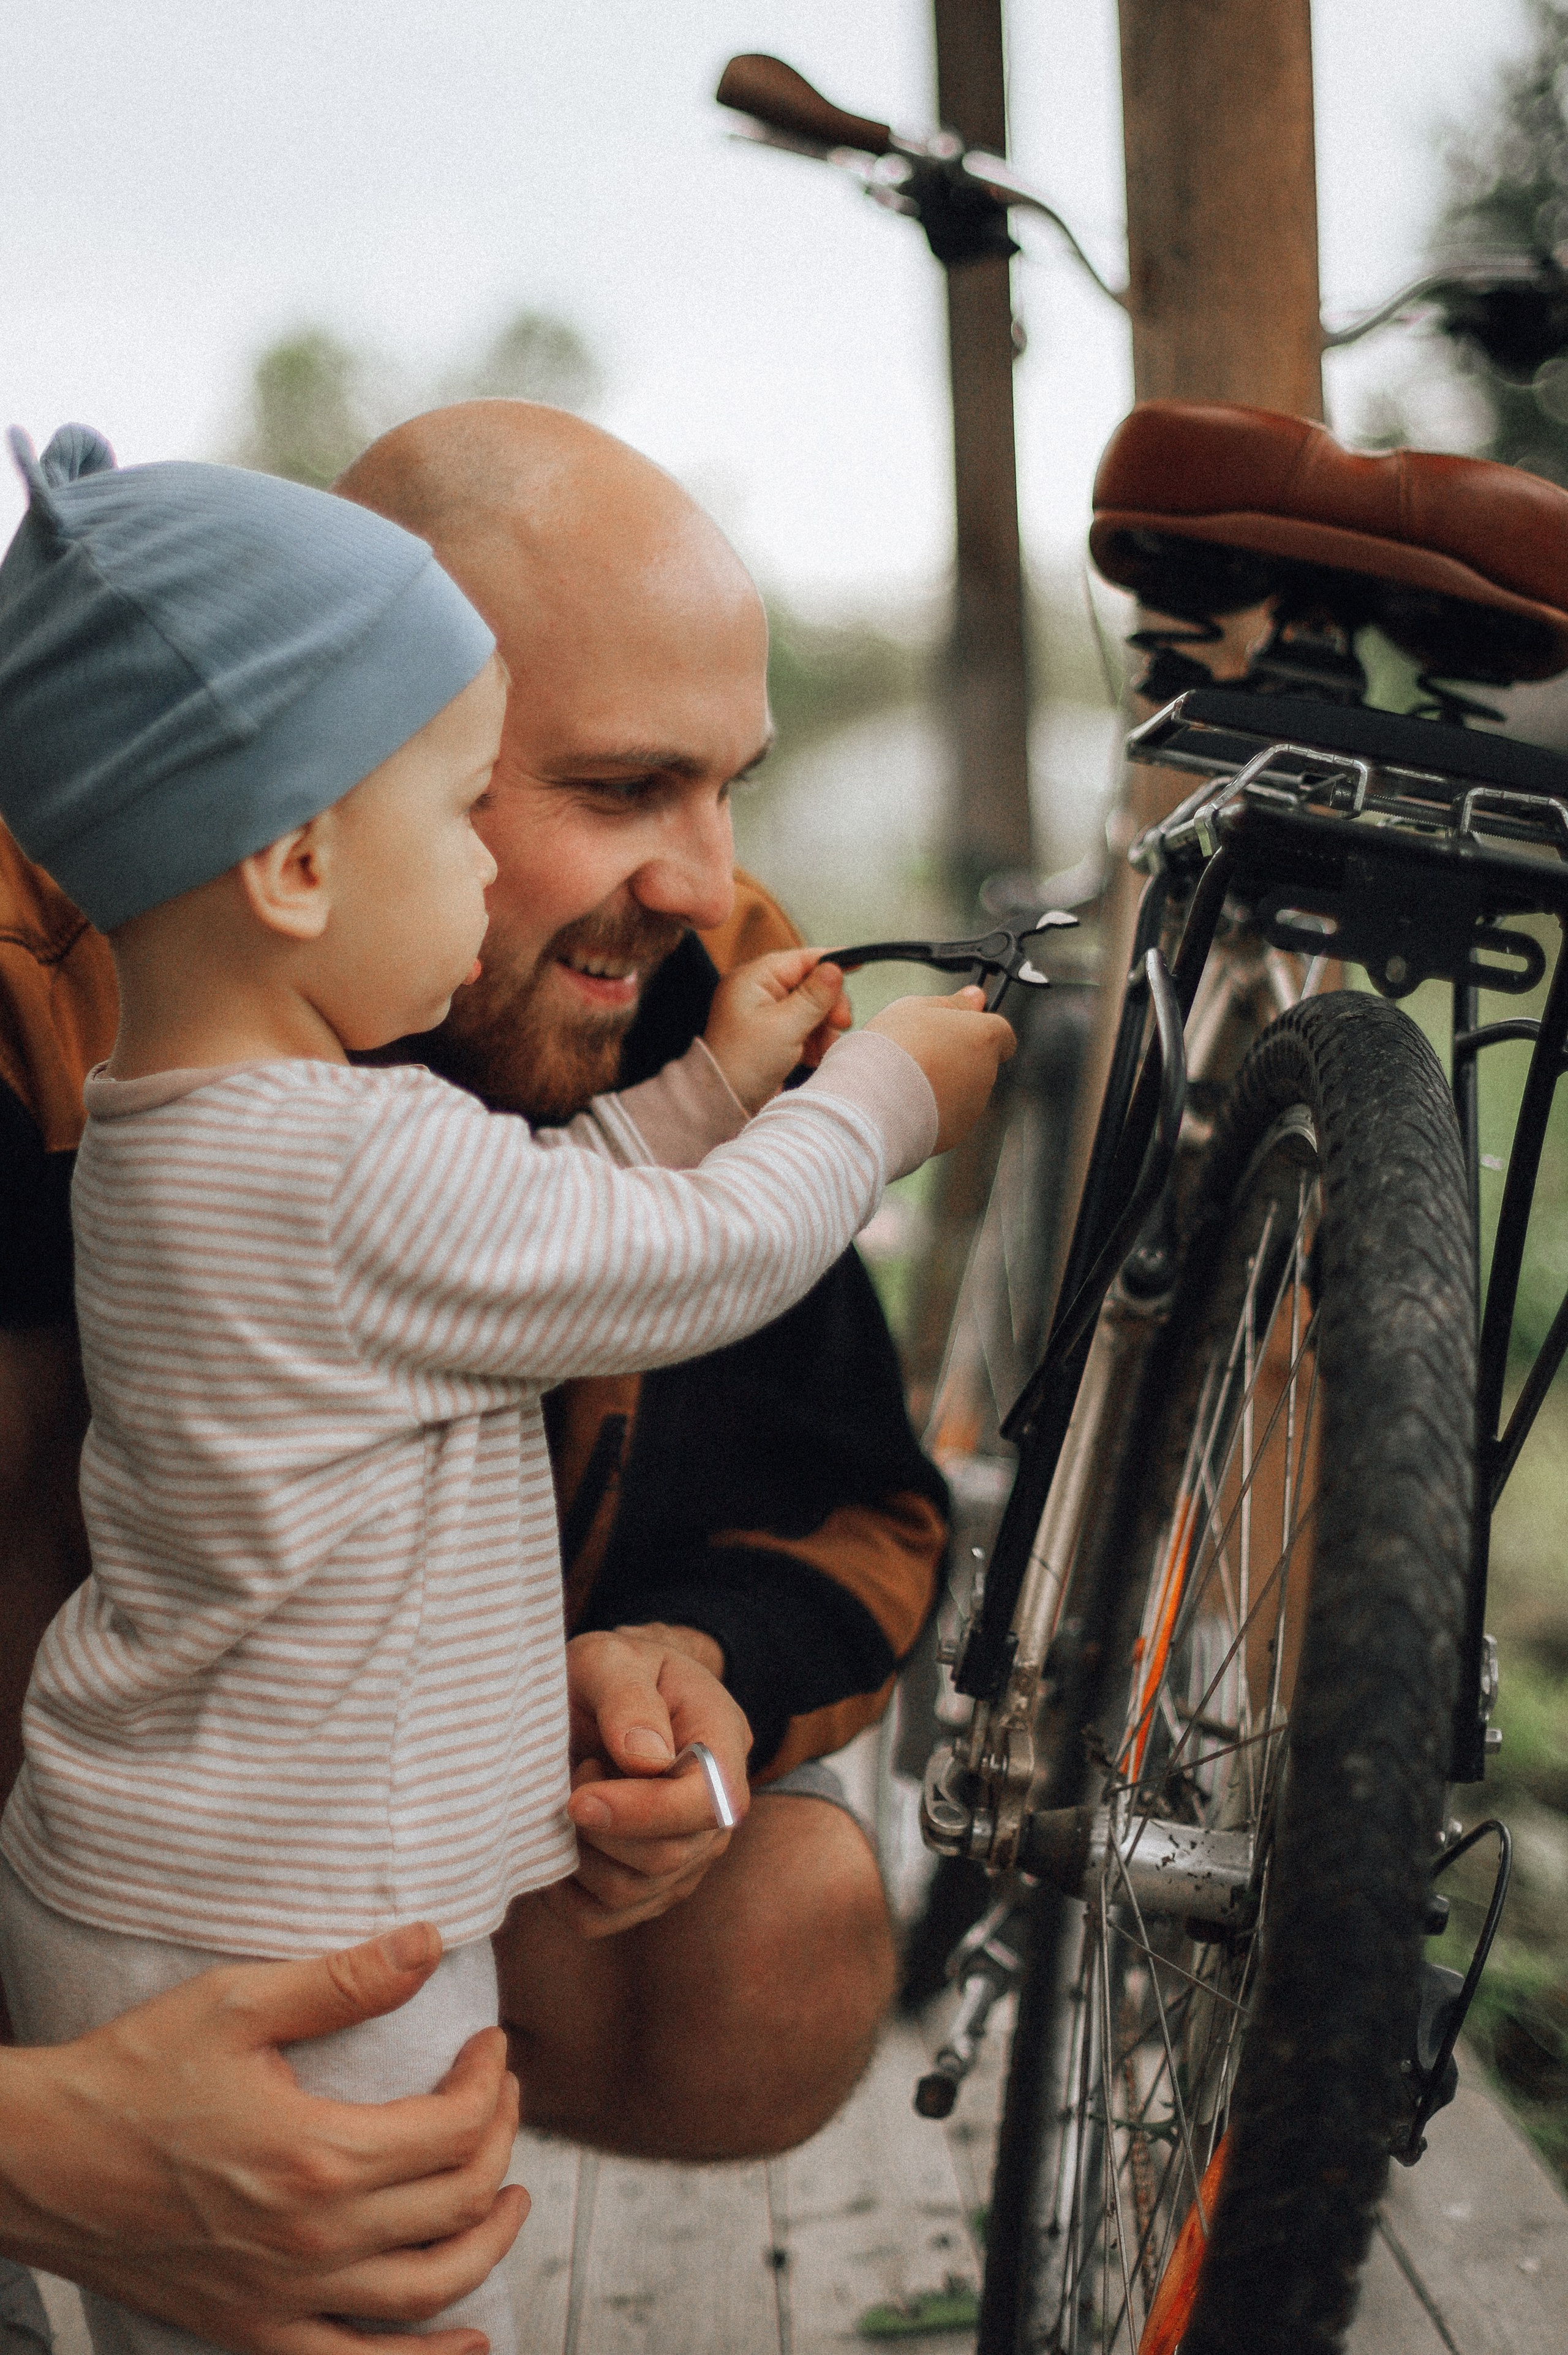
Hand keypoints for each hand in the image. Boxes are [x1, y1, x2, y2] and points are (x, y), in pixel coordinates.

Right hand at [0, 1923, 524, 2354]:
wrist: (39, 2159)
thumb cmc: (132, 2073)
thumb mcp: (237, 2004)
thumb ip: (344, 1979)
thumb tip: (430, 1943)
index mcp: (319, 2155)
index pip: (455, 2128)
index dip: (490, 2081)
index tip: (488, 2046)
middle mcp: (314, 2239)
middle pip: (458, 2202)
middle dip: (499, 2142)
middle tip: (499, 2097)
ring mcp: (286, 2297)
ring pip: (431, 2291)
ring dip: (489, 2242)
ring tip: (508, 2196)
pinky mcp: (254, 2331)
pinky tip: (469, 2341)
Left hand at [555, 1625, 751, 1937]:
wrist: (610, 1694)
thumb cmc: (613, 1671)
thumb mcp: (612, 1658)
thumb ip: (629, 1698)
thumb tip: (645, 1759)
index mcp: (722, 1746)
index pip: (706, 1805)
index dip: (643, 1812)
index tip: (579, 1798)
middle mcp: (715, 1814)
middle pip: (666, 1858)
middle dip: (600, 1827)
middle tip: (575, 1773)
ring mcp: (685, 1858)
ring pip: (629, 1894)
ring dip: (580, 1853)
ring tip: (573, 1794)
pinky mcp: (645, 1888)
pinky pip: (599, 1919)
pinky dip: (563, 1893)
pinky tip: (553, 1845)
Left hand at [702, 947, 850, 1111]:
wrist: (722, 1103)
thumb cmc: (745, 1063)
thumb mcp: (786, 1027)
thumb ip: (814, 996)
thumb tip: (835, 967)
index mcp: (753, 979)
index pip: (801, 959)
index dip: (832, 962)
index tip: (859, 965)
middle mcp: (756, 990)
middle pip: (808, 983)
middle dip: (828, 1005)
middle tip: (841, 1025)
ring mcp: (762, 1012)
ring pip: (808, 1007)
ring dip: (822, 1027)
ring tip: (822, 1050)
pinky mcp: (768, 1034)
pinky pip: (800, 1026)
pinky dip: (812, 1039)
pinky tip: (813, 1057)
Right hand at [867, 985, 1015, 1151]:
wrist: (874, 1102)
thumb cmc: (894, 1050)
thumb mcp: (917, 1007)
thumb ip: (953, 1003)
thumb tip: (975, 997)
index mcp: (983, 1038)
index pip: (1002, 1034)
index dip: (980, 1030)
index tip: (958, 1028)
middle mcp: (986, 1074)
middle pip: (979, 1062)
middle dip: (956, 1058)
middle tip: (920, 1052)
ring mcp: (972, 1107)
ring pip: (963, 1092)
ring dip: (942, 1085)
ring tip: (905, 1079)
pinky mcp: (954, 1133)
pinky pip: (947, 1117)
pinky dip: (931, 1110)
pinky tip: (905, 1102)